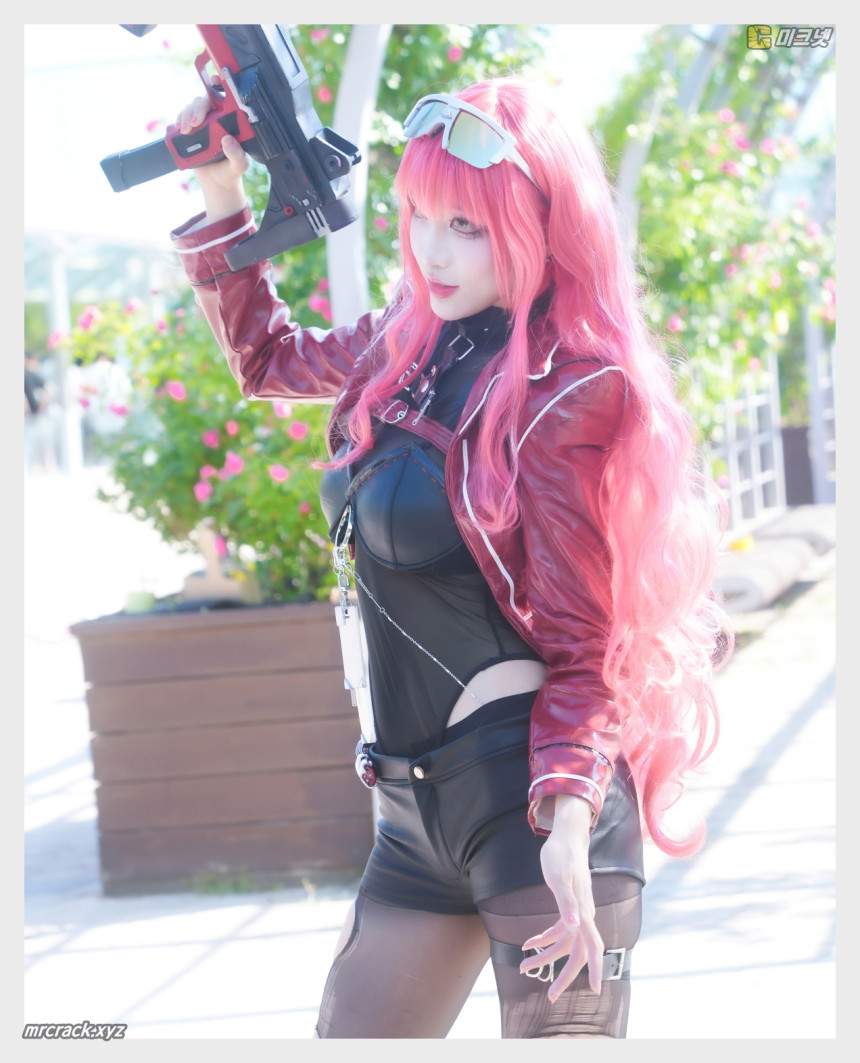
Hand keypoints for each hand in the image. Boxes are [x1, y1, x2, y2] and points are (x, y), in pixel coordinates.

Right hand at [175, 95, 249, 221]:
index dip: (219, 85)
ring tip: (186, 130)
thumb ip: (237, 155)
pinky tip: (178, 128)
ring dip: (185, 115)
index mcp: (231, 121)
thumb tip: (228, 139)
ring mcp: (202, 122)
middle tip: (195, 124)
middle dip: (197, 109)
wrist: (216, 183)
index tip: (213, 81)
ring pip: (191, 107)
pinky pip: (182, 118)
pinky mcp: (191, 129)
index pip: (225, 98)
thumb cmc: (231, 171)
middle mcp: (216, 117)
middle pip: (204, 101)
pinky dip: (178, 120)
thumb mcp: (238, 166)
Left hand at [519, 795, 603, 1001]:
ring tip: (523, 967)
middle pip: (578, 953)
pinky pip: (558, 931)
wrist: (566, 836)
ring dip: (546, 957)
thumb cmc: (562, 855)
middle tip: (550, 995)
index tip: (596, 989)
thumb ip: (567, 903)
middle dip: (564, 974)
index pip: (592, 946)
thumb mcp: (560, 878)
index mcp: (584, 912)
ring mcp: (576, 913)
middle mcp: (583, 916)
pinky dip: (543, 938)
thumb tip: (575, 926)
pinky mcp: (567, 907)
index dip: (596, 969)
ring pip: (564, 944)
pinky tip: (527, 943)